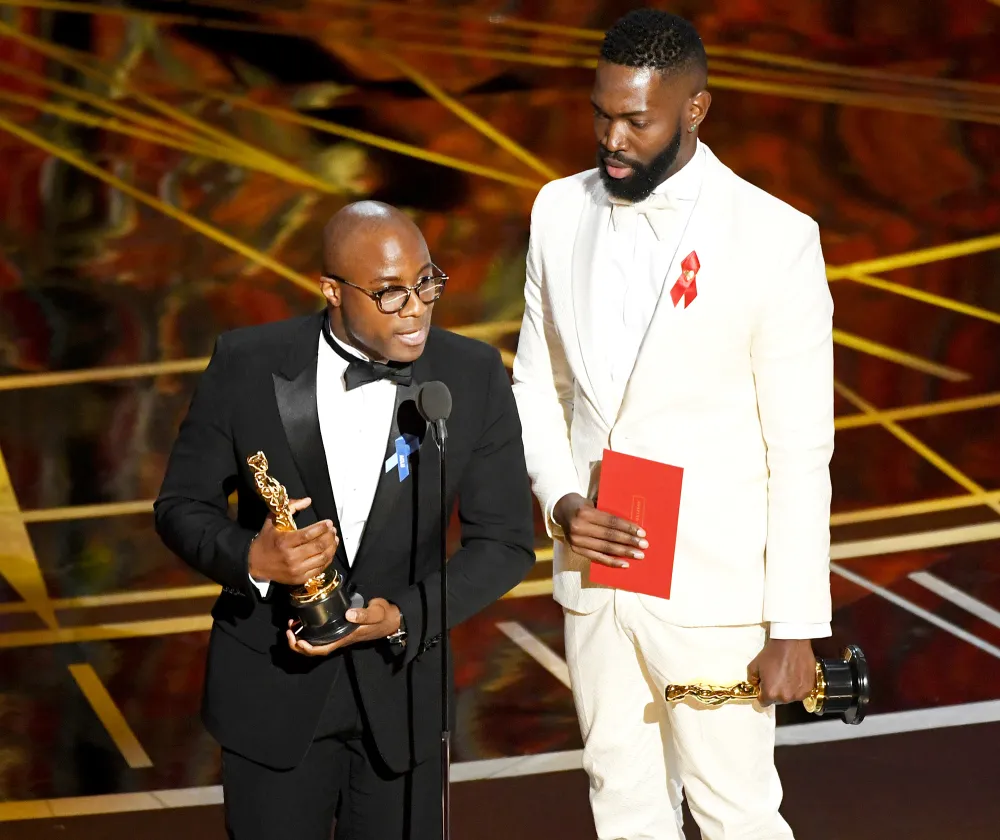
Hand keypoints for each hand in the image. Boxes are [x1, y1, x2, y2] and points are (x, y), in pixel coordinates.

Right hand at [248, 496, 337, 585]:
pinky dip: (328, 559)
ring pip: (322, 558)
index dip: (322, 527)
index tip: (329, 522)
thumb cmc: (265, 540)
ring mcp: (296, 570)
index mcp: (284, 542)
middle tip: (333, 530)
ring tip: (334, 539)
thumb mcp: (272, 520)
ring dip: (332, 547)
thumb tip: (308, 500)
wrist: (254, 564)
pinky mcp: (300, 579)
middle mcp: (291, 557)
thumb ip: (290, 507)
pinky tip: (329, 551)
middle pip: (318, 546)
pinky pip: (320, 569)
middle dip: (329, 536)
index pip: (309, 534)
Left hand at [285, 598, 401, 656]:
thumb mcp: (377, 612)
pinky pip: (319, 635)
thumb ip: (365, 614)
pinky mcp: (339, 629)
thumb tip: (348, 614)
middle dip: (298, 644)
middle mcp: (340, 639)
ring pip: (315, 643)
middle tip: (289, 630)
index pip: (324, 649)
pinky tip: (303, 621)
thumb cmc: (384, 617)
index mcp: (346, 637)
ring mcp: (339, 635)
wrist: (391, 619)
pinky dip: (308, 631)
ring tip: (292, 626)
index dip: (309, 649)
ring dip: (300, 638)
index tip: (299, 640)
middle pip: (315, 649)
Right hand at [552, 492, 646, 567]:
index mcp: (585, 512)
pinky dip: (612, 562)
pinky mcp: (576, 550)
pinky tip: (625, 564)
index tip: (641, 532)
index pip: (611, 522)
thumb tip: (632, 523)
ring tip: (638, 555)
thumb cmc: (584, 505)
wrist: (562, 510)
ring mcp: (576, 540)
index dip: (627, 527)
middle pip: (609, 535)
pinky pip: (597, 558)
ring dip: (624, 552)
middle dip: (629, 541)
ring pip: (605, 548)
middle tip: (644, 545)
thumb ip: (607, 511)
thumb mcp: (593, 503)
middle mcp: (579, 527)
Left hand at [747, 639, 816, 705]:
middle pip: (777, 700)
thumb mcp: (754, 665)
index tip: (763, 687)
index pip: (763, 702)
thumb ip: (751, 679)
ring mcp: (799, 694)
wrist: (791, 643)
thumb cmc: (772, 653)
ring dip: (787, 690)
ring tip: (786, 675)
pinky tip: (795, 675)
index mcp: (770, 693)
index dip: (762, 694)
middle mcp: (785, 697)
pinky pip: (800, 692)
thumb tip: (755, 685)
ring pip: (790, 697)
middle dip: (774, 691)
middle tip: (775, 678)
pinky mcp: (809, 688)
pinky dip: (797, 687)